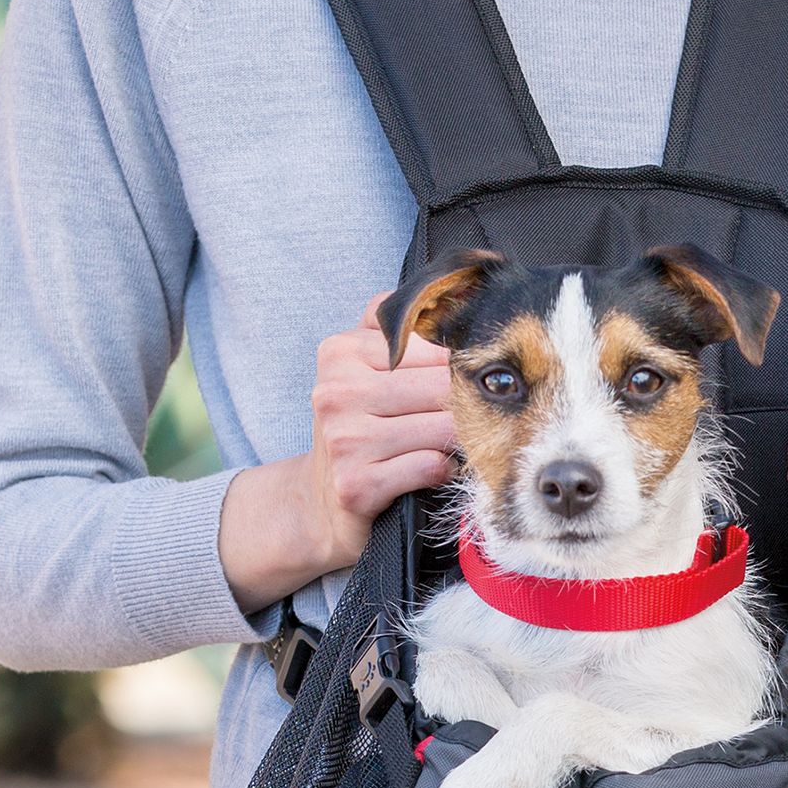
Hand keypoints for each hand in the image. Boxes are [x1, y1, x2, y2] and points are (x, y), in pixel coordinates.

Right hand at [218, 302, 455, 613]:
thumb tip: (454, 281)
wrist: (317, 506)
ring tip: (447, 446)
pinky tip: (429, 471)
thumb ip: (396, 327)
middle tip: (470, 421)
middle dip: (463, 408)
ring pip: (441, 428)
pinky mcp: (356, 484)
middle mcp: (336, 391)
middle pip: (441, 388)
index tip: (469, 384)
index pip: (431, 347)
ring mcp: (344, 439)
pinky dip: (440, 470)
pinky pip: (429, 466)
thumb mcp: (363, 370)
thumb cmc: (358, 431)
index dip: (460, 369)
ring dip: (456, 442)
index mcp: (340, 352)